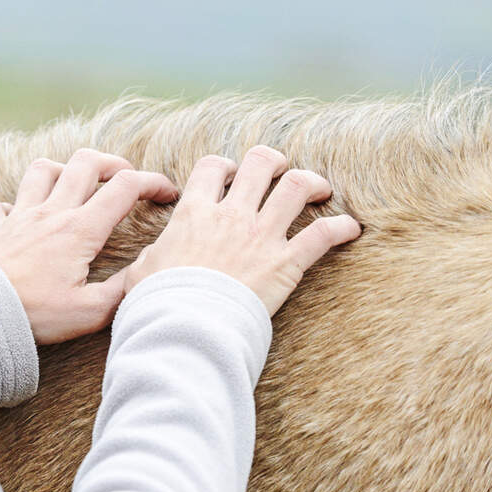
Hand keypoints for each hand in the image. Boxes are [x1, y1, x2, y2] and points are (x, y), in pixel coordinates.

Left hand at [0, 148, 178, 344]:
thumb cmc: (34, 314)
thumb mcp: (90, 312)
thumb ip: (123, 289)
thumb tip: (147, 270)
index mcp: (80, 230)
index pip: (125, 188)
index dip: (153, 183)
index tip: (167, 193)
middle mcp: (51, 213)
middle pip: (86, 163)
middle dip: (114, 163)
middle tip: (125, 179)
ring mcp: (19, 216)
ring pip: (43, 169)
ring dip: (64, 170)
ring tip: (75, 186)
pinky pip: (0, 203)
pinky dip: (12, 205)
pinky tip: (19, 218)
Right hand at [124, 145, 361, 315]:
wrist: (186, 329)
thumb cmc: (158, 304)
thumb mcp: (139, 275)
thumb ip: (148, 260)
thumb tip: (145, 263)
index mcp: (193, 214)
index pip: (211, 168)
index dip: (224, 165)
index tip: (230, 174)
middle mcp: (231, 216)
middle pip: (260, 164)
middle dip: (273, 162)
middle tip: (280, 171)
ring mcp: (261, 237)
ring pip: (296, 187)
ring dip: (312, 183)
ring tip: (319, 190)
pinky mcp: (285, 264)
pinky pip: (322, 235)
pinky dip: (340, 229)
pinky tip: (351, 229)